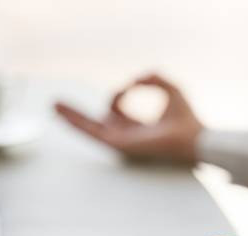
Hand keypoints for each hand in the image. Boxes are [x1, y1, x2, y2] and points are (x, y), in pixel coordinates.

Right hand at [55, 73, 202, 164]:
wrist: (194, 138)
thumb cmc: (187, 119)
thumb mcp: (170, 89)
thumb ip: (153, 78)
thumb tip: (134, 79)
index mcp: (137, 127)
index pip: (116, 110)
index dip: (119, 94)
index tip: (133, 85)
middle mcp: (127, 136)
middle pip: (95, 123)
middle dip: (76, 114)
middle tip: (56, 104)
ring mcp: (122, 142)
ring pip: (90, 128)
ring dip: (72, 117)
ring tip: (53, 105)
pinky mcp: (119, 144)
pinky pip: (94, 133)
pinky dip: (79, 123)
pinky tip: (64, 115)